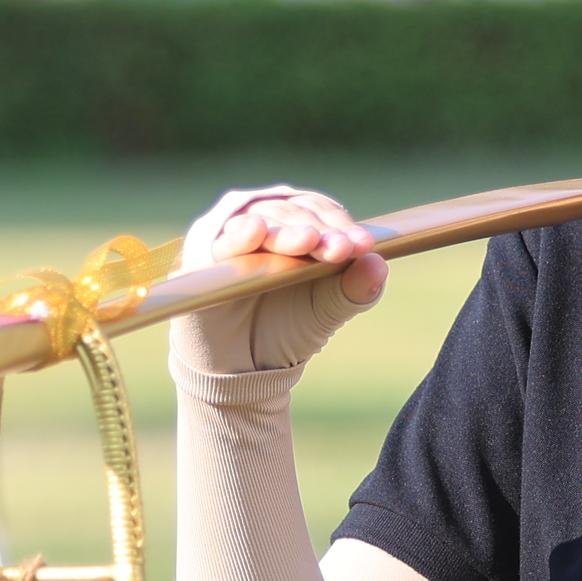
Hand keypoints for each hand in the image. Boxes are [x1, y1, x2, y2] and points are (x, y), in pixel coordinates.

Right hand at [171, 185, 385, 379]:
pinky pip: (222, 241)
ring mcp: (233, 235)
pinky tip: (254, 232)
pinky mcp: (203, 256)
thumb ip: (354, 289)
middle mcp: (265, 222)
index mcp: (298, 226)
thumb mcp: (327, 311)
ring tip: (309, 241)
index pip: (320, 213)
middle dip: (320, 231)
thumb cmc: (288, 326)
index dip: (341, 226)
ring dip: (286, 231)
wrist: (242, 367)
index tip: (363, 246)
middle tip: (341, 249)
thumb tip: (378, 265)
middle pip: (294, 215)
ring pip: (262, 222)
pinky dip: (239, 236)